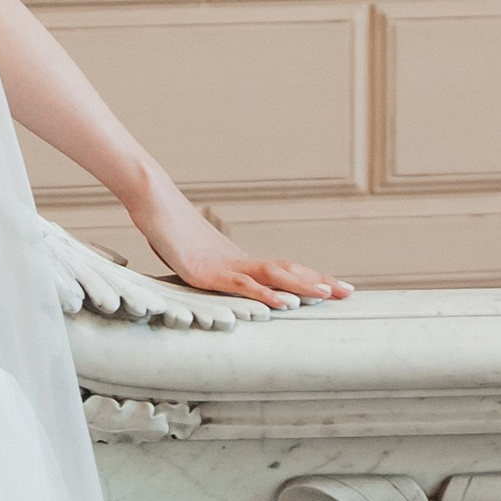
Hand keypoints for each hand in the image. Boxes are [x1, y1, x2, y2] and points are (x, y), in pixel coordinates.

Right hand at [124, 163, 350, 312]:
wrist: (151, 198)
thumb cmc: (166, 226)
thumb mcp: (190, 255)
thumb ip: (205, 267)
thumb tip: (209, 276)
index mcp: (237, 260)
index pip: (283, 270)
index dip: (309, 278)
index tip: (336, 287)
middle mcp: (237, 260)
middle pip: (287, 270)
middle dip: (318, 282)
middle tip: (349, 292)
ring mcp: (222, 264)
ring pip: (272, 275)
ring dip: (301, 284)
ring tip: (327, 294)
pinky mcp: (204, 271)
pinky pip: (241, 284)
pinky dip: (264, 294)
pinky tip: (283, 302)